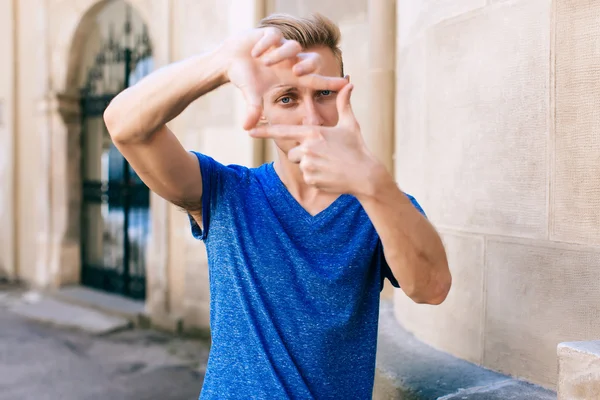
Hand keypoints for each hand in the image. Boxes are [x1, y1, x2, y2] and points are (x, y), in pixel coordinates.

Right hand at [222, 27, 348, 129]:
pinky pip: (274, 36)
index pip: (316, 80)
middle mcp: (291, 61)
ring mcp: (282, 47)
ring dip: (280, 55)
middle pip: (312, 59)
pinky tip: (255, 53)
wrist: (230, 60)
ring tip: (264, 62)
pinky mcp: (270, 34)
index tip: (347, 83)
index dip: (330, 82)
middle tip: (295, 71)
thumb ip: (253, 110)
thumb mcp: (252, 96)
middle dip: (307, 65)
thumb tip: (246, 128)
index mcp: (292, 76)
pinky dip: (265, 45)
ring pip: (293, 47)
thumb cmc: (246, 78)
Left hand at [249, 83, 383, 195]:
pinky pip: (306, 177)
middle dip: (304, 154)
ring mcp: (308, 164)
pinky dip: (316, 177)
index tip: (249, 131)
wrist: (365, 175)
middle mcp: (307, 147)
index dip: (264, 131)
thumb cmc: (357, 148)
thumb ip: (344, 104)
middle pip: (293, 151)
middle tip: (324, 155)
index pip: (283, 131)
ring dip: (310, 165)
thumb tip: (349, 83)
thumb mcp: (350, 125)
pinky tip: (330, 175)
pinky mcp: (310, 178)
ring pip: (299, 164)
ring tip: (329, 164)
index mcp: (313, 132)